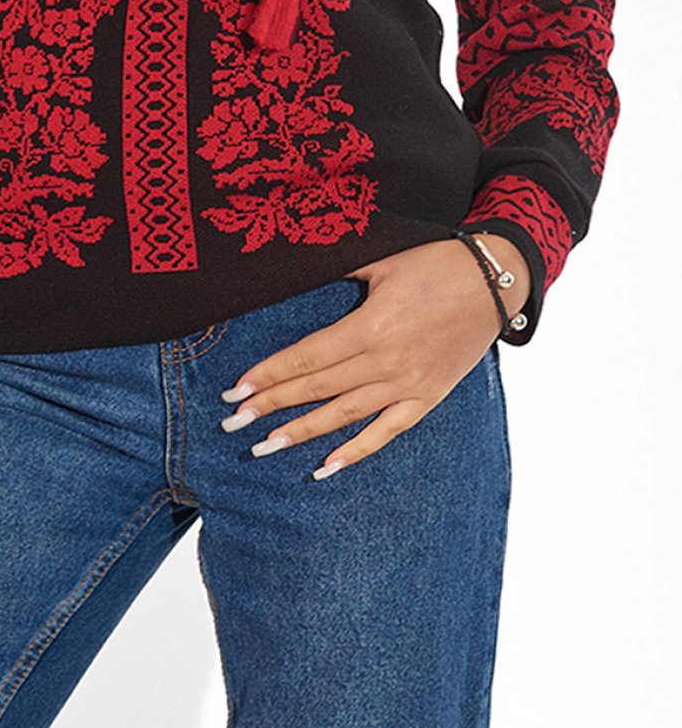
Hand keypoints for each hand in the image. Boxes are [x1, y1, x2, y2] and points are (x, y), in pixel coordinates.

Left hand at [219, 239, 517, 477]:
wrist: (496, 280)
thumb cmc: (435, 262)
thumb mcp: (381, 261)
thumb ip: (340, 274)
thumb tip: (298, 273)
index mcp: (370, 325)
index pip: (307, 356)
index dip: (269, 375)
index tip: (236, 389)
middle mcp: (386, 361)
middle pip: (317, 388)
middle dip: (271, 405)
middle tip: (232, 421)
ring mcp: (408, 385)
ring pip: (345, 415)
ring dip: (302, 432)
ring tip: (264, 447)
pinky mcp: (428, 398)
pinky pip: (387, 431)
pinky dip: (356, 451)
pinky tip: (326, 466)